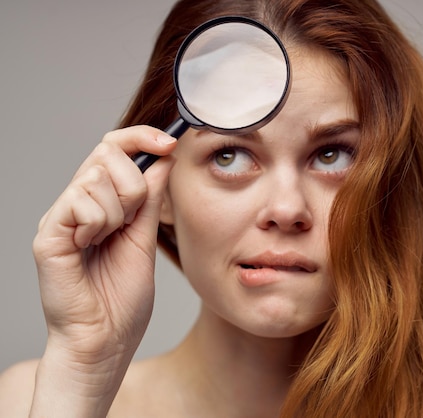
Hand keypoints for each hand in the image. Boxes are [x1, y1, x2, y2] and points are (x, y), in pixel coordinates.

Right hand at [30, 126, 175, 414]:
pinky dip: (99, 223)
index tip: (170, 142)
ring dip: (119, 211)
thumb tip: (162, 158)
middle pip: (107, 152)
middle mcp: (77, 203)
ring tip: (109, 241)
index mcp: (101, 203)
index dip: (141, 137)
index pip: (114, 149)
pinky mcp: (49, 234)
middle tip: (131, 218)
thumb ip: (150, 198)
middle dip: (134, 183)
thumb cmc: (123, 298)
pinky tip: (92, 247)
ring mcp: (61, 217)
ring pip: (98, 176)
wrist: (105, 338)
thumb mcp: (144, 237)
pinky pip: (81, 202)